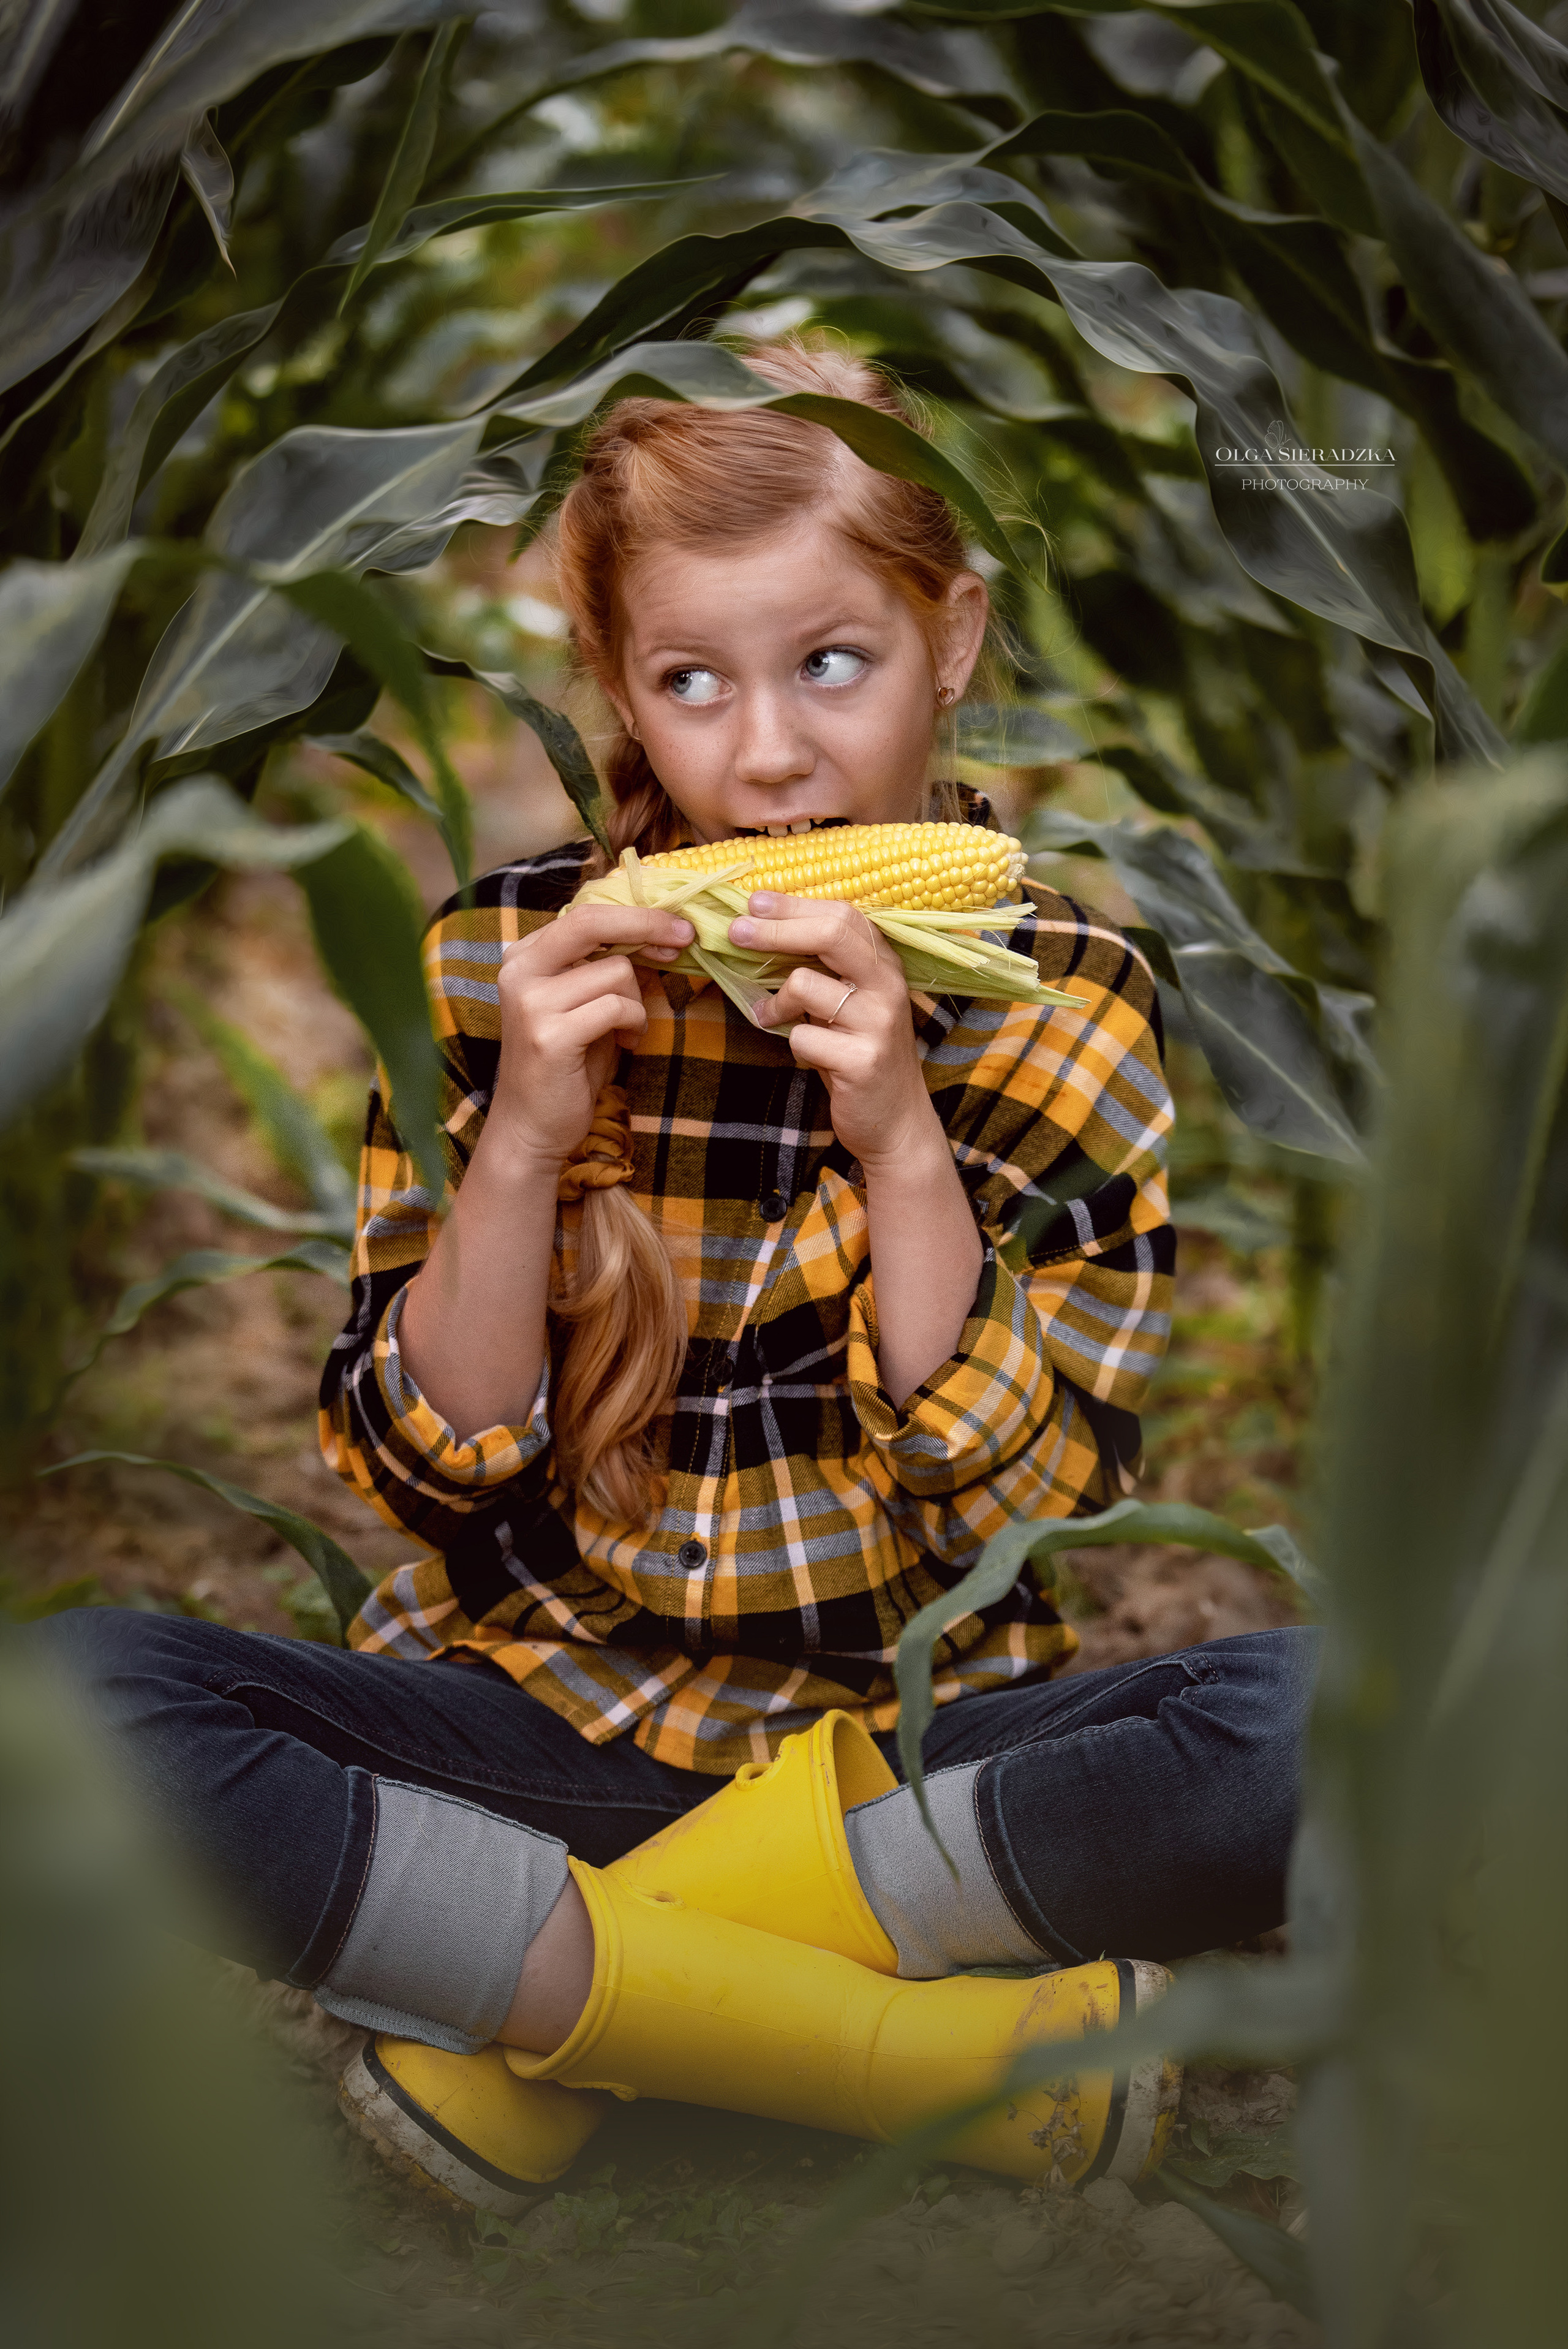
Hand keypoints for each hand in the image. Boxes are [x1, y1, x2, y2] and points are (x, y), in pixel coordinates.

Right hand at [489, 902, 693, 1170]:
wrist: (531, 1128)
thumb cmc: (566, 1066)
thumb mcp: (585, 1006)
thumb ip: (606, 970)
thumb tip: (662, 935)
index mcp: (525, 958)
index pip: (584, 915)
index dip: (636, 916)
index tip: (677, 925)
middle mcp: (520, 971)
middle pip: (592, 924)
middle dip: (647, 925)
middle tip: (684, 939)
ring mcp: (531, 1003)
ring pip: (616, 971)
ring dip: (638, 1001)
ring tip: (629, 1030)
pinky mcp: (549, 1035)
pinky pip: (616, 1007)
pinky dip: (634, 1023)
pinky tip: (627, 1043)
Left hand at [730, 891, 940, 1171]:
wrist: (895, 1121)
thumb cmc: (860, 1054)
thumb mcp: (850, 1003)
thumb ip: (825, 969)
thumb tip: (765, 930)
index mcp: (884, 964)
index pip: (842, 915)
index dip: (794, 905)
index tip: (755, 902)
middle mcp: (888, 986)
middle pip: (830, 934)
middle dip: (775, 930)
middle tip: (737, 933)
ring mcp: (879, 1023)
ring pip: (806, 985)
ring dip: (775, 1001)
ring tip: (767, 1015)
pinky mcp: (863, 1061)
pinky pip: (803, 1037)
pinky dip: (792, 1043)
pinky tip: (803, 1052)